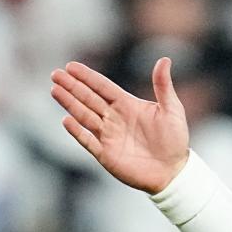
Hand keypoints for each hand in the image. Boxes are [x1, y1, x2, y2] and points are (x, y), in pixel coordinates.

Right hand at [50, 58, 189, 194]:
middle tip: (55, 74)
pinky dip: (77, 131)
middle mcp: (115, 118)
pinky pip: (88, 141)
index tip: (71, 66)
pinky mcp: (106, 154)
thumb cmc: (175, 140)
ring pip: (84, 116)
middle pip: (89, 98)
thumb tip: (165, 59)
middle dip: (72, 86)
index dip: (87, 77)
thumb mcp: (172, 110)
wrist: (174, 171)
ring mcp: (109, 136)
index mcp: (128, 105)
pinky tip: (66, 120)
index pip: (103, 87)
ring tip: (55, 89)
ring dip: (70, 103)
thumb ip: (164, 86)